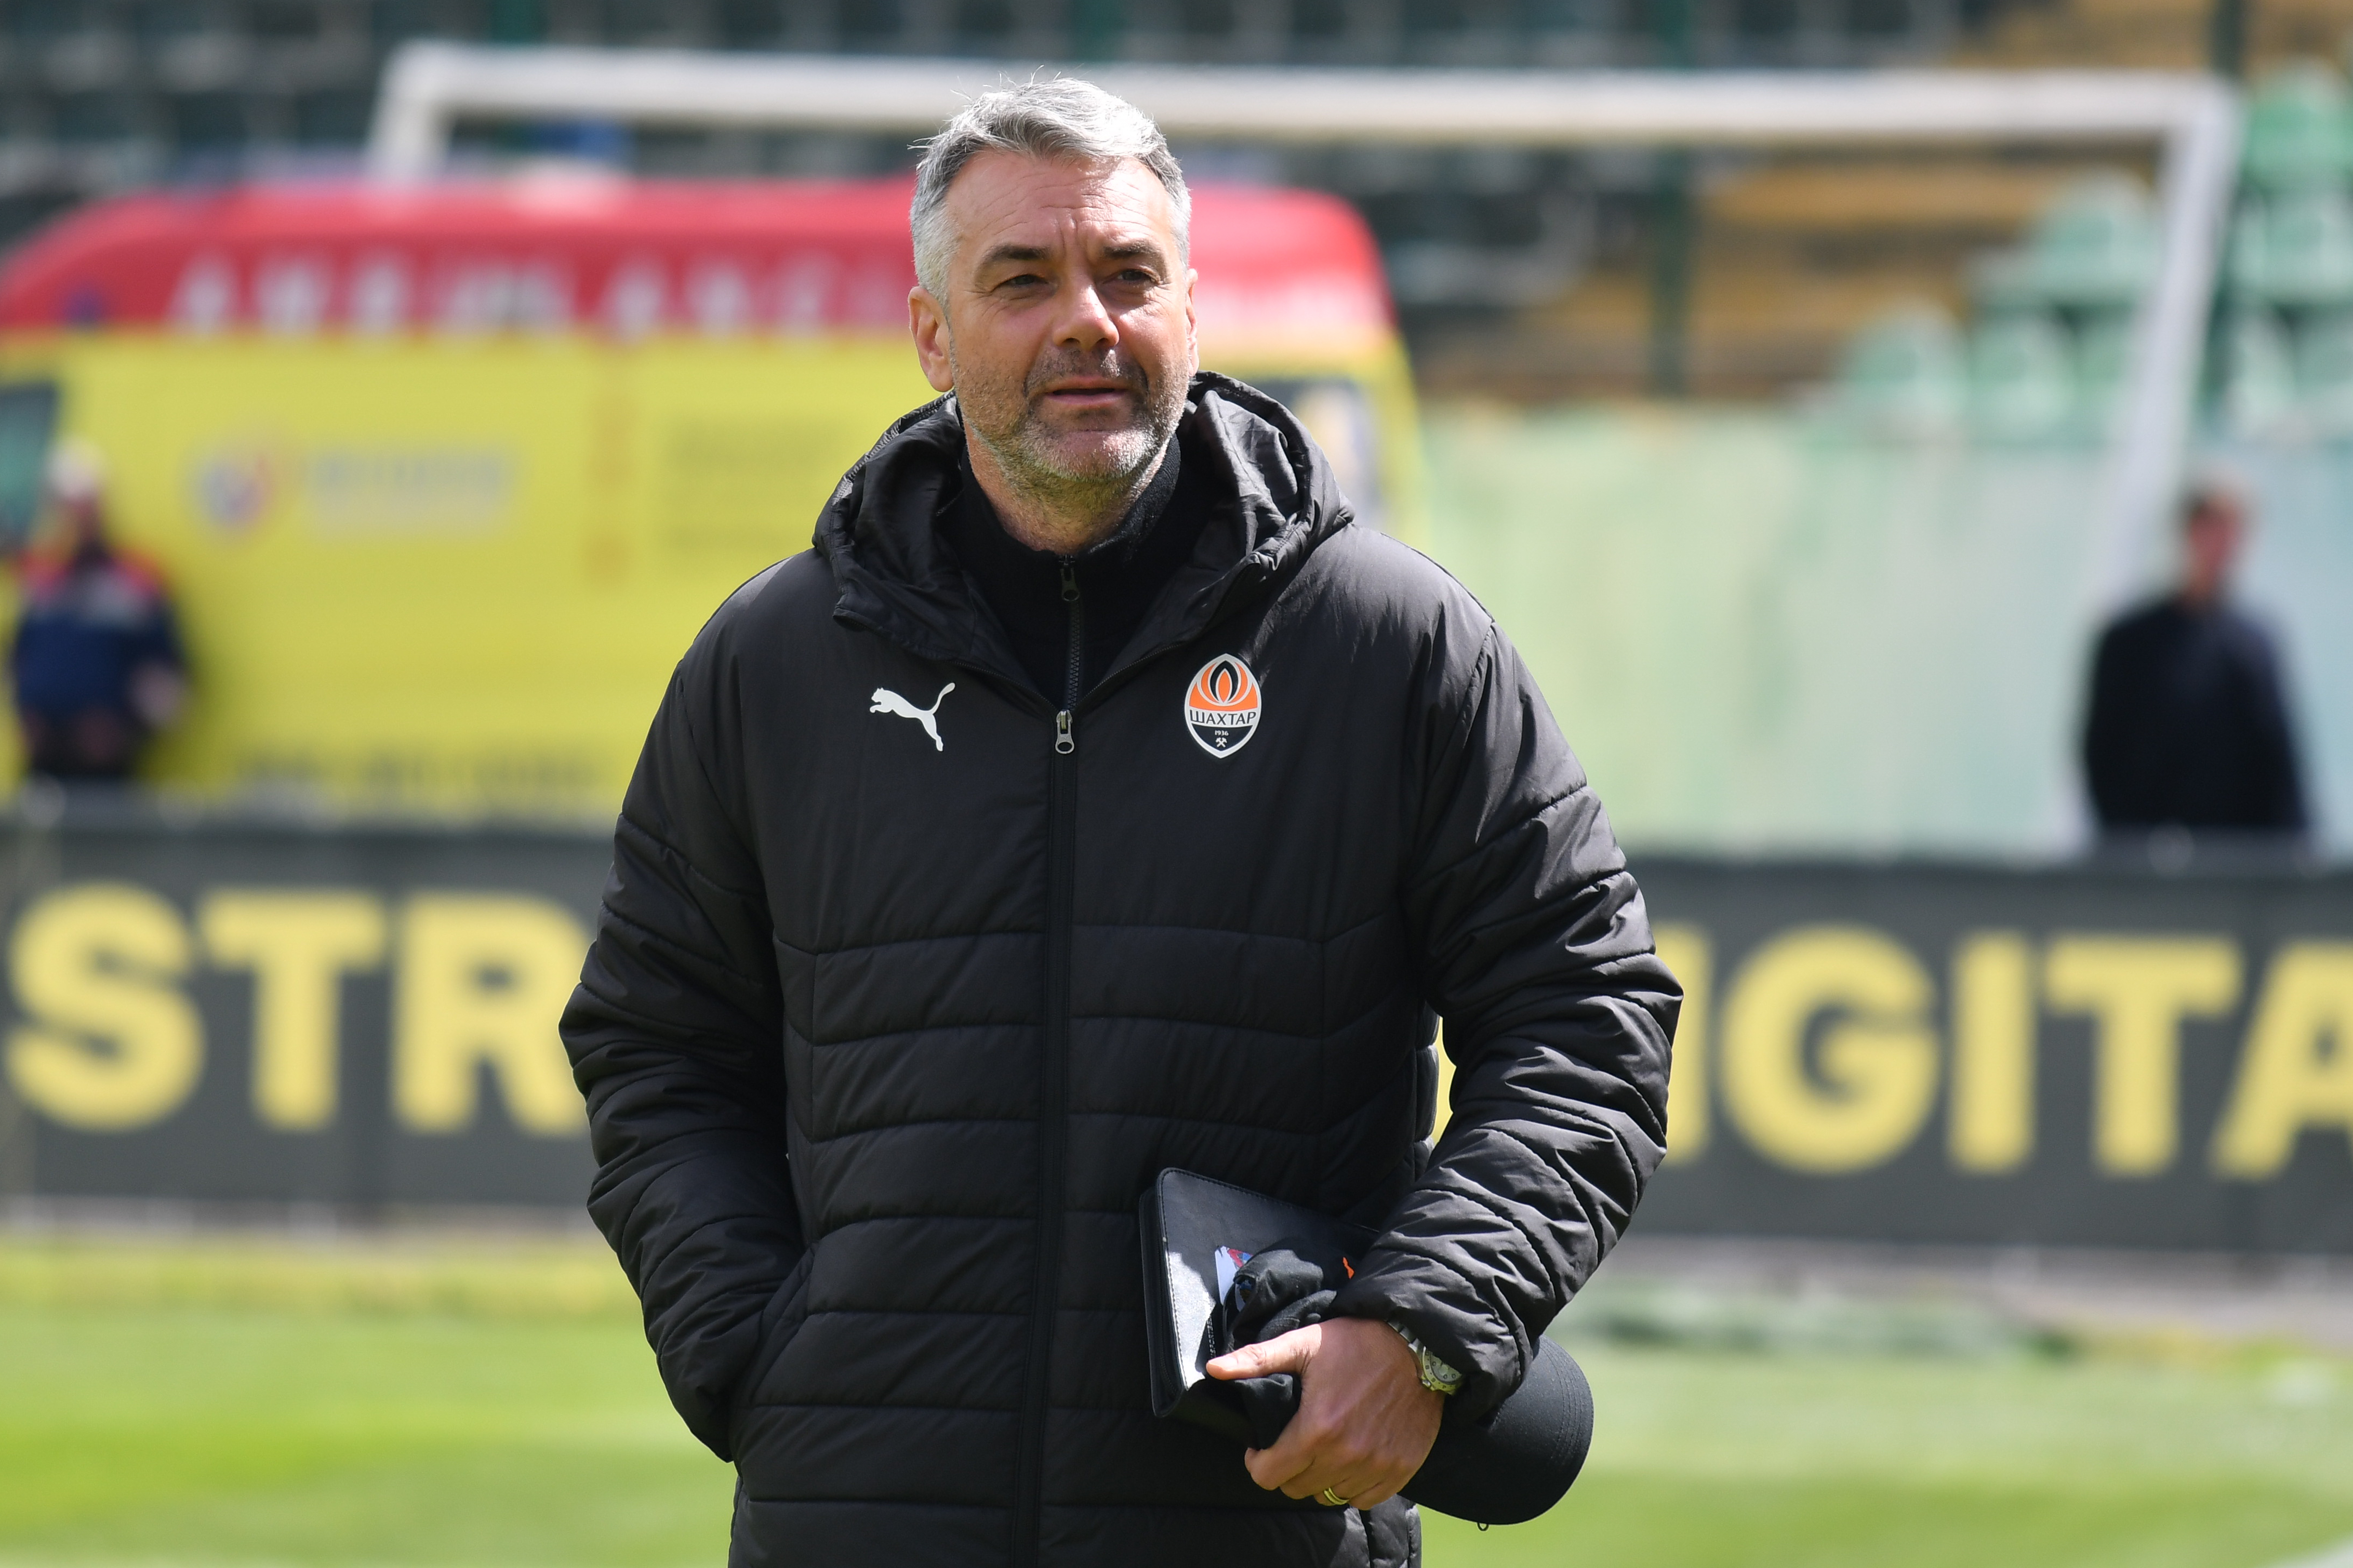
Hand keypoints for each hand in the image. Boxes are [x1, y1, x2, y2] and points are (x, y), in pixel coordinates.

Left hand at [1204, 1316, 1442, 1509]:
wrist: (1417, 1347)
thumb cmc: (1357, 1343)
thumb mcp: (1303, 1344)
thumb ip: (1256, 1360)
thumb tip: (1213, 1370)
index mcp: (1316, 1429)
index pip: (1268, 1475)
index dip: (1257, 1461)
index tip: (1261, 1445)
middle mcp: (1345, 1455)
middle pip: (1295, 1488)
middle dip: (1286, 1468)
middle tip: (1292, 1442)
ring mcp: (1375, 1466)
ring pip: (1328, 1495)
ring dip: (1319, 1477)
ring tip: (1321, 1448)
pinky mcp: (1399, 1470)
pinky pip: (1363, 1498)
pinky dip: (1352, 1484)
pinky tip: (1349, 1458)